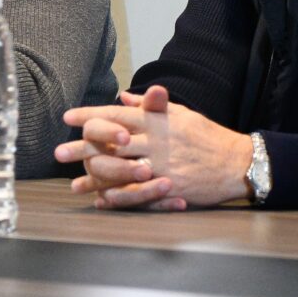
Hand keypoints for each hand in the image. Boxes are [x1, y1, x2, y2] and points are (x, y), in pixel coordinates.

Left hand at [55, 85, 252, 209]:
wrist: (238, 162)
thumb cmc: (206, 136)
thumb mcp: (179, 114)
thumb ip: (149, 106)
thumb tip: (121, 96)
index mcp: (155, 121)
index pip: (116, 115)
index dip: (90, 115)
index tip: (68, 118)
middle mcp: (155, 142)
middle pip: (112, 144)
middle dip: (83, 148)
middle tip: (59, 153)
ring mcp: (163, 166)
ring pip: (121, 170)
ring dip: (95, 178)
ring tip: (75, 185)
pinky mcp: (171, 187)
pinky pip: (140, 194)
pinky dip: (119, 198)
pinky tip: (102, 200)